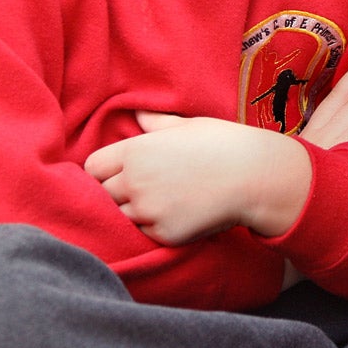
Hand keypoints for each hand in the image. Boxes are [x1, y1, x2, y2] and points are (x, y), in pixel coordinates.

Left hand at [87, 115, 311, 242]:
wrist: (255, 176)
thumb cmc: (222, 144)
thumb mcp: (185, 126)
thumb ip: (154, 123)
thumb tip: (136, 112)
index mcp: (135, 151)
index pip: (92, 168)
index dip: (104, 171)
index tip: (119, 172)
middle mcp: (135, 182)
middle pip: (101, 194)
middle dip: (115, 193)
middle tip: (141, 189)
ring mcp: (148, 211)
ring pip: (120, 217)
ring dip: (132, 213)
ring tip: (158, 203)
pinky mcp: (164, 234)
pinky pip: (145, 234)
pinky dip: (154, 228)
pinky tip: (175, 215)